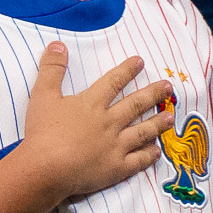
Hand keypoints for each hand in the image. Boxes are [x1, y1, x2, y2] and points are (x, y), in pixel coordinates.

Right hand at [3, 42, 169, 203]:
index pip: (113, 82)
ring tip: (170, 116)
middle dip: (153, 94)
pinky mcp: (116, 168)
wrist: (47, 168)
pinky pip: (138, 160)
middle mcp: (109, 122)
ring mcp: (116, 146)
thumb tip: (58, 44)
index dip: (127, 70)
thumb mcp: (42, 95)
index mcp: (92, 104)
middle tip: (168, 87)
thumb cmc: (42, 131)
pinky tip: (157, 151)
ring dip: (157, 123)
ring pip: (142, 131)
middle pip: (135, 105)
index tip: (141, 61)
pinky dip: (149, 155)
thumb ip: (51, 69)